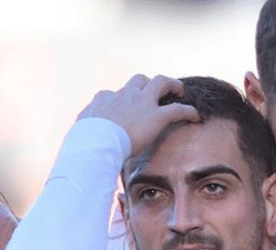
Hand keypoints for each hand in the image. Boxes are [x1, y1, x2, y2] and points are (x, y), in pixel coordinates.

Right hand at [78, 74, 199, 154]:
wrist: (95, 143)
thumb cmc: (84, 142)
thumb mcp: (79, 132)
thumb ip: (84, 130)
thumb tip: (79, 139)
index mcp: (104, 100)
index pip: (114, 94)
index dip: (121, 100)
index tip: (125, 108)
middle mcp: (124, 96)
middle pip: (139, 80)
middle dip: (149, 84)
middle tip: (157, 91)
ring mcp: (142, 103)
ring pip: (161, 83)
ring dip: (172, 85)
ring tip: (180, 91)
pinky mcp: (156, 115)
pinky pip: (178, 109)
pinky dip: (188, 111)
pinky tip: (195, 116)